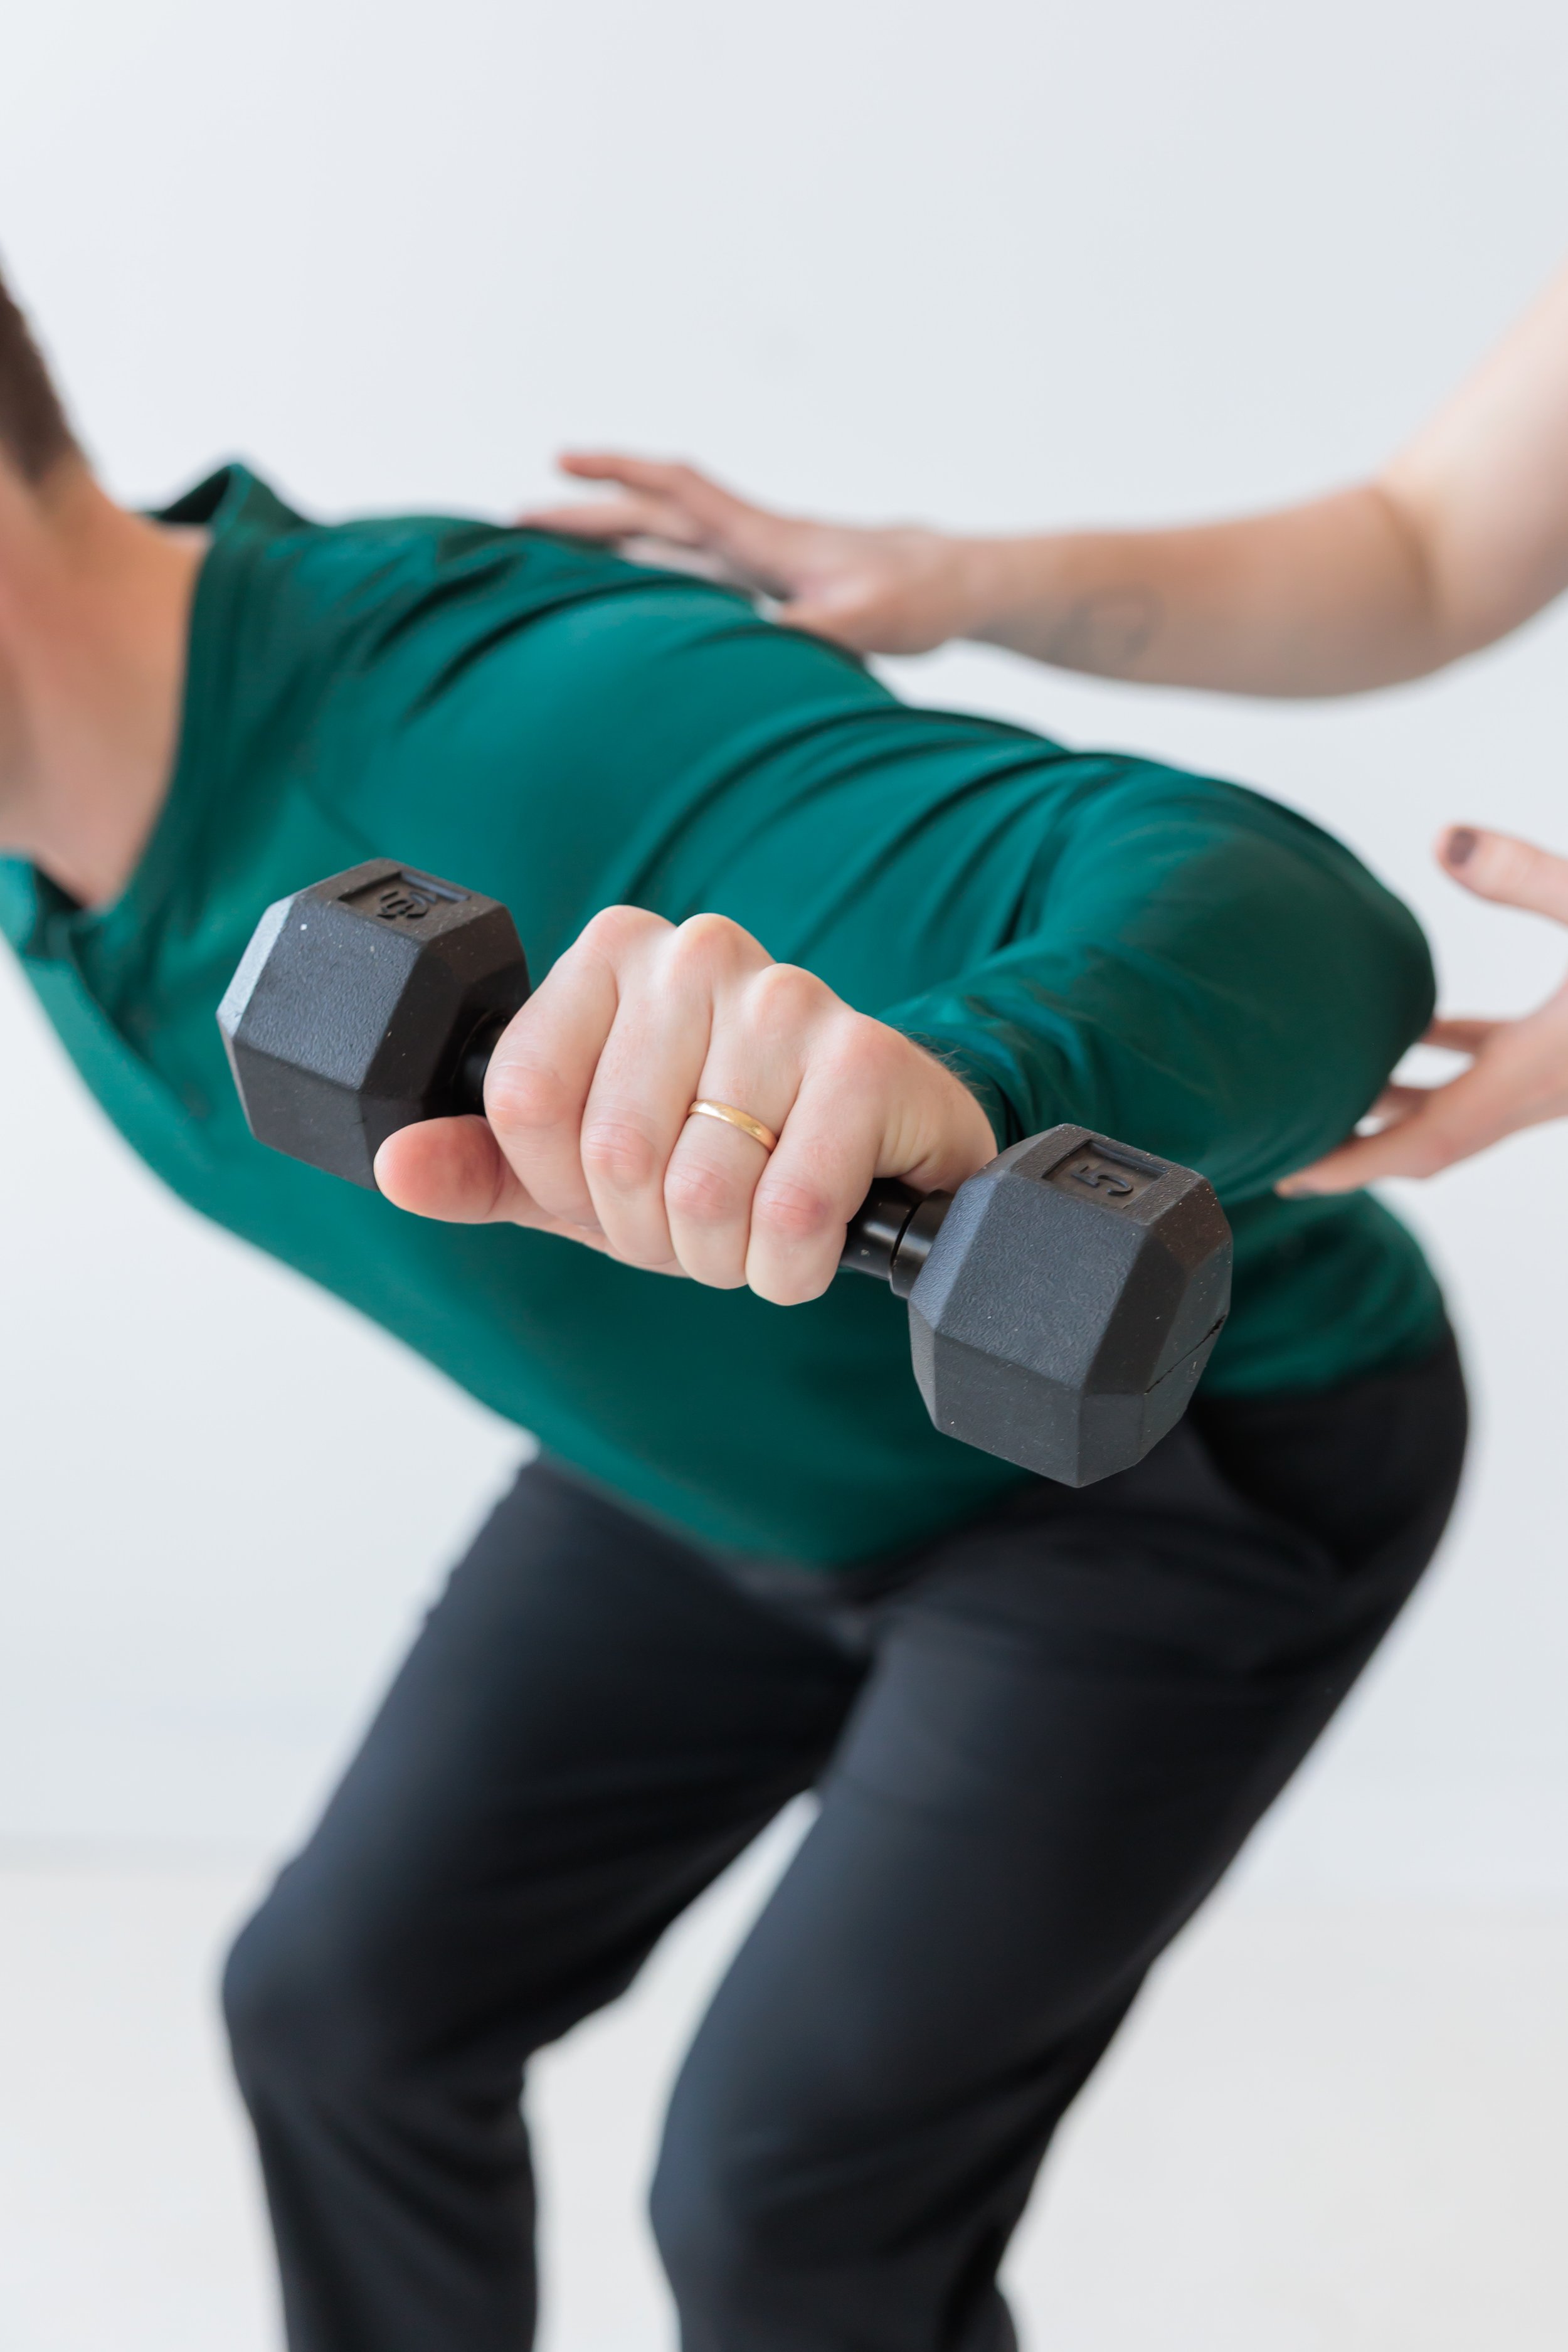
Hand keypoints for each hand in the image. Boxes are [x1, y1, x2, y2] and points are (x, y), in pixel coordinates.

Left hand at [374, 906, 996, 1300]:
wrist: (880, 1150)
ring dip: (726, 1255)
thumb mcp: (578, 1171)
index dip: (563, 1186)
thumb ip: (481, 1166)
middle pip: (613, 1155)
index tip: (615, 1188)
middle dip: (654, 1233)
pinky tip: (810, 1233)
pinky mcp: (867, 1056)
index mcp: (611, 956)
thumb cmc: (721, 1151)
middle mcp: (694, 952)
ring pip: (703, 1190)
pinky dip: (791, 1264)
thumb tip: (394, 1166)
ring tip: (757, 1222)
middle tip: (699, 1218)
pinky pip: (792, 1210)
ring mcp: (786, 995)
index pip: (522, 1101)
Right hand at [519, 453, 982, 654]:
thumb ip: (801, 632)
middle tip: (518, 517)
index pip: (679, 491)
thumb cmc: (914, 596)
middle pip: (653, 519)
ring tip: (552, 549)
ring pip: (666, 546)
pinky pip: (692, 576)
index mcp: (763, 538)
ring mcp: (757, 565)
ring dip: (611, 544)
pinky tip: (629, 588)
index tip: (562, 459)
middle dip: (587, 514)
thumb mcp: (861, 620)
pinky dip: (651, 574)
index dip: (621, 474)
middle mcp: (750, 543)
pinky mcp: (769, 588)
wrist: (954, 582)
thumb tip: (745, 647)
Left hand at [1279, 826, 1567, 1191]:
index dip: (1355, 1166)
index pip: (1428, 1145)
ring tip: (1324, 1091)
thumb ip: (1525, 875)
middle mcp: (1549, 1091)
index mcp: (1543, 1073)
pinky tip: (1416, 1029)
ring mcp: (1564, 1078)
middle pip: (1433, 1142)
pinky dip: (1448, 1059)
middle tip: (1281, 1146)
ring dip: (1397, 1105)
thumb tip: (1442, 838)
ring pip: (1464, 1108)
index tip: (1290, 1175)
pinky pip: (1496, 1070)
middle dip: (1359, 1150)